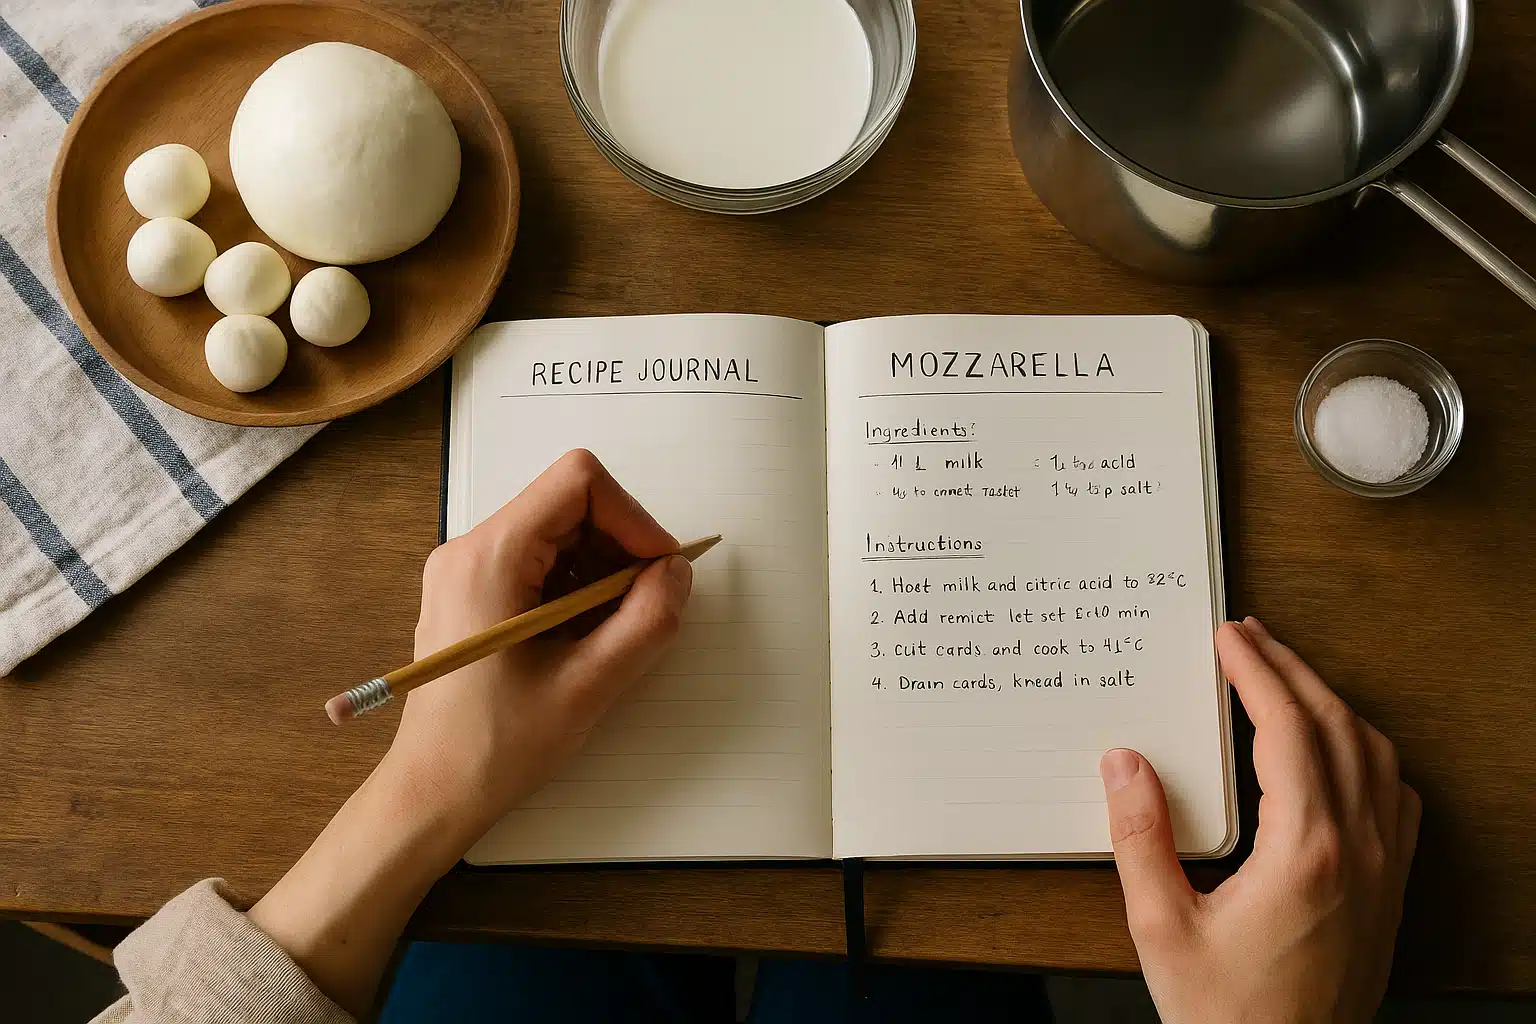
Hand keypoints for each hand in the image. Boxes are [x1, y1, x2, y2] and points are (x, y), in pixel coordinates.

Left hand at [250, 450, 690, 1014]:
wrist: (434, 791)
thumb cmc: (495, 746)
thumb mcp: (589, 684)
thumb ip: (646, 620)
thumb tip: (677, 573)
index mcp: (489, 558)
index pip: (578, 482)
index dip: (632, 519)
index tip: (657, 571)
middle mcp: (471, 549)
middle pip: (571, 505)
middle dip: (619, 550)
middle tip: (639, 610)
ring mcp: (468, 569)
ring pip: (560, 533)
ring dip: (600, 573)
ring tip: (606, 635)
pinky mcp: (474, 592)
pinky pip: (541, 562)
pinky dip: (576, 589)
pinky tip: (580, 640)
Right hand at [1099, 617, 1419, 1023]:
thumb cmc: (1227, 1016)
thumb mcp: (1161, 929)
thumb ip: (1140, 838)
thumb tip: (1125, 763)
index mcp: (1305, 852)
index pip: (1287, 729)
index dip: (1257, 673)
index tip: (1229, 637)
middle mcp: (1357, 851)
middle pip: (1337, 726)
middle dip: (1291, 669)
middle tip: (1250, 636)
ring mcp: (1382, 870)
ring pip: (1375, 755)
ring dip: (1332, 703)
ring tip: (1287, 676)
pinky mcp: (1387, 891)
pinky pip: (1395, 798)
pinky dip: (1368, 752)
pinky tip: (1341, 751)